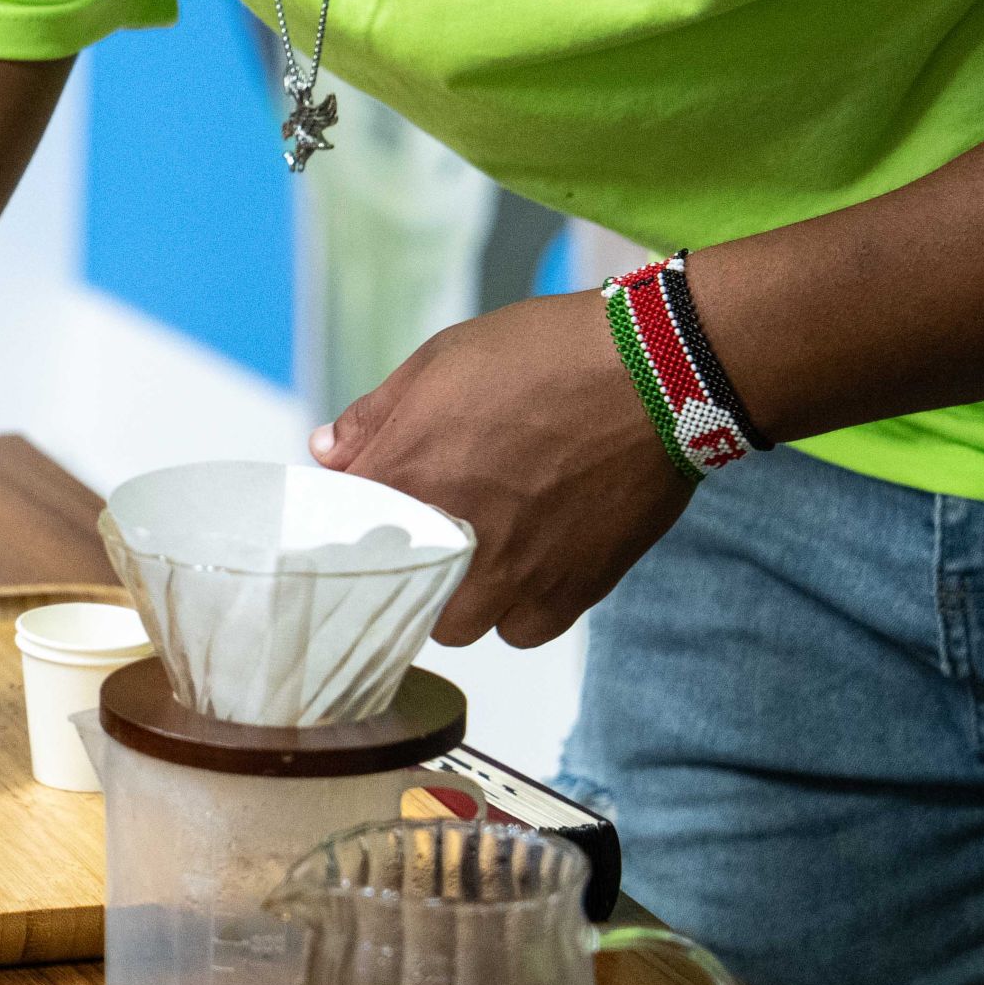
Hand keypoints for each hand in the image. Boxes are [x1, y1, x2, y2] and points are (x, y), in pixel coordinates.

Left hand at [312, 292, 692, 645]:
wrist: (654, 372)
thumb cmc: (547, 353)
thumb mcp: (444, 358)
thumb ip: (378, 412)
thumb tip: (329, 450)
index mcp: (408, 473)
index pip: (343, 530)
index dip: (353, 523)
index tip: (370, 516)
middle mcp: (452, 536)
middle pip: (398, 593)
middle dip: (408, 570)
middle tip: (431, 539)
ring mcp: (513, 571)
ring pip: (461, 626)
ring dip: (462, 599)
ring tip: (483, 558)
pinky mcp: (571, 589)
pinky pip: (525, 631)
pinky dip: (522, 612)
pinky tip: (532, 571)